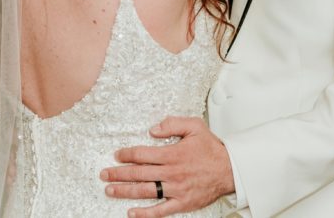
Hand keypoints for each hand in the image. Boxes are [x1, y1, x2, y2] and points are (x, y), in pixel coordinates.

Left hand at [100, 116, 233, 217]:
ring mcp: (176, 189)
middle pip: (138, 173)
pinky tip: (131, 212)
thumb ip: (172, 124)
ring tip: (110, 189)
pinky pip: (160, 211)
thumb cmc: (211, 149)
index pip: (143, 154)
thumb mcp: (195, 126)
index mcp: (173, 154)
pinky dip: (144, 213)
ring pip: (145, 191)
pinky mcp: (181, 203)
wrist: (230, 170)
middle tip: (104, 174)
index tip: (117, 155)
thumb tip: (153, 130)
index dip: (127, 154)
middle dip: (118, 173)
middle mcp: (172, 172)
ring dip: (125, 191)